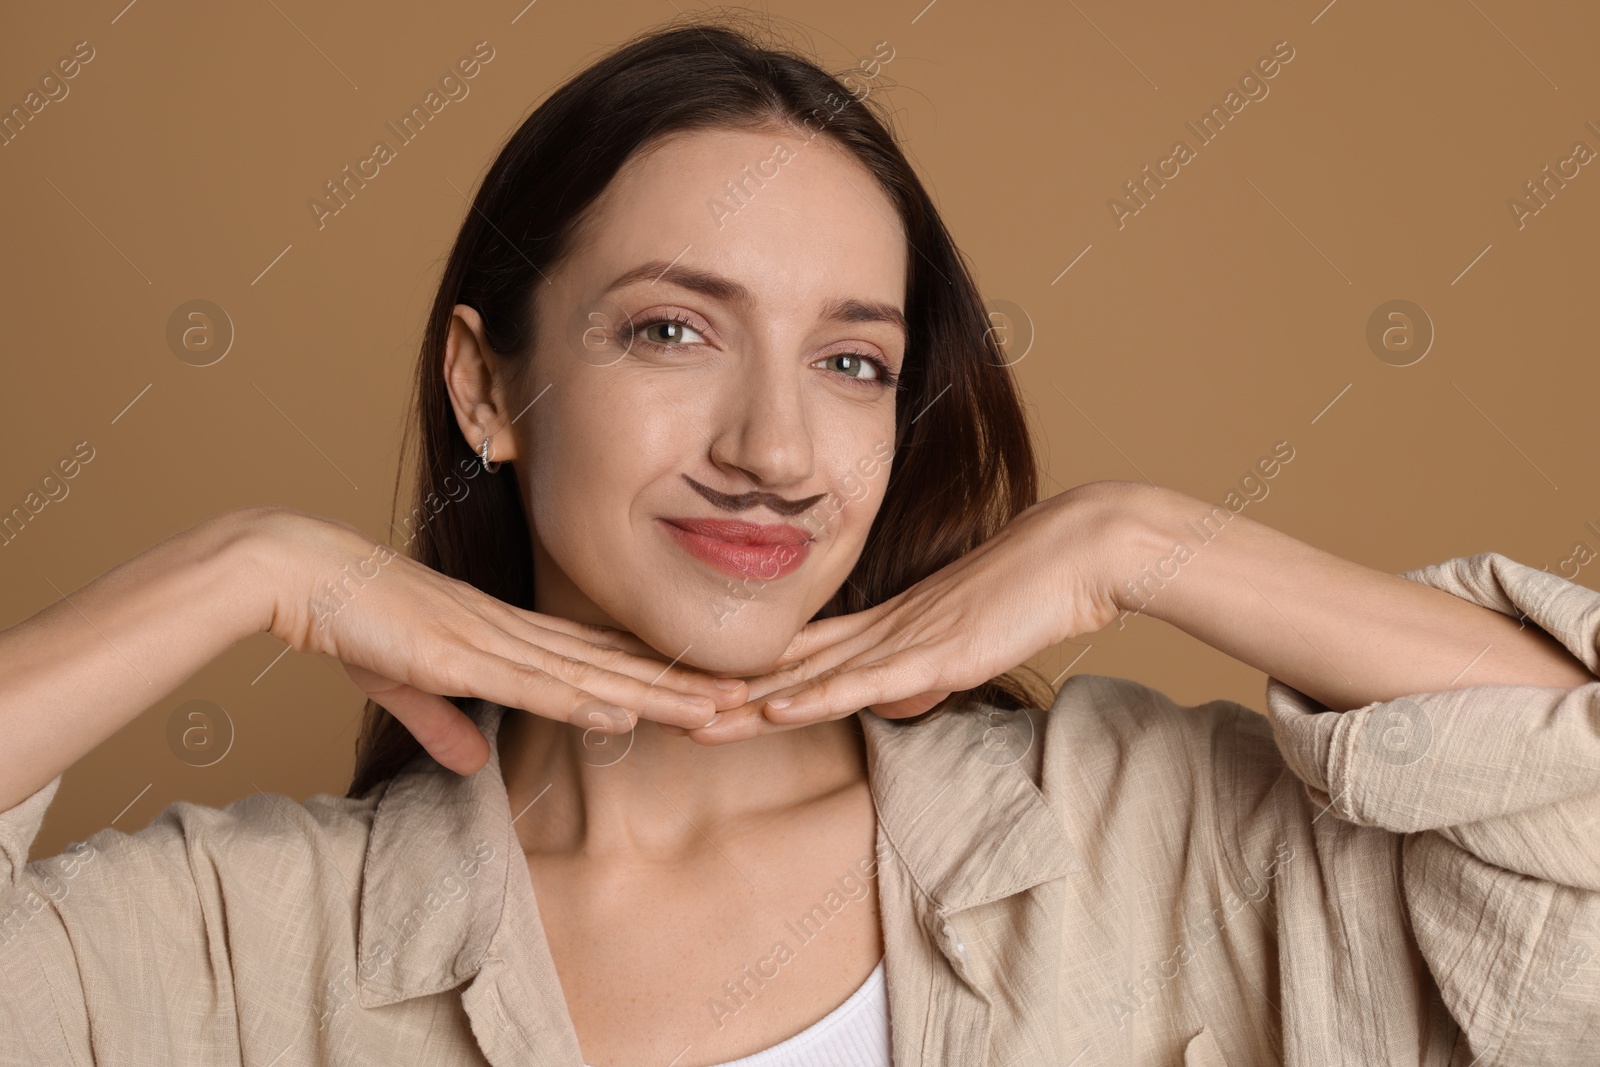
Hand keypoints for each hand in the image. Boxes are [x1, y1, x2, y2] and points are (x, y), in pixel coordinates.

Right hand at [251, 507, 748, 774]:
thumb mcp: (406, 685)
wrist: (302, 572)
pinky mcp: (460, 655)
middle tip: (749, 698)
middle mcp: (515, 633)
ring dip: (658, 697)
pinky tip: (625, 714)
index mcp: (507, 635)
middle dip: (682, 685)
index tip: (705, 688)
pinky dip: (581, 701)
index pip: (597, 659)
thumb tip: (476, 763)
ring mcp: (492, 641)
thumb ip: (445, 727)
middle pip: (615, 665)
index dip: (654, 675)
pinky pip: (533, 684)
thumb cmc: (351, 621)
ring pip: (593, 676)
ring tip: (720, 710)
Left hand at [667, 482, 1137, 744]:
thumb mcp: (960, 646)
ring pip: (806, 679)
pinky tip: (774, 713)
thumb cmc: (1025, 592)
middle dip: (718, 693)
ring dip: (745, 706)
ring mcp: (899, 639)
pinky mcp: (931, 651)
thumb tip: (895, 701)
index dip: (735, 675)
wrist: (1075, 551)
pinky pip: (861, 681)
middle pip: (779, 668)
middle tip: (652, 705)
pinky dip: (814, 699)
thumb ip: (921, 672)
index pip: (790, 656)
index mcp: (877, 628)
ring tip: (685, 720)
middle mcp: (874, 631)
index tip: (683, 687)